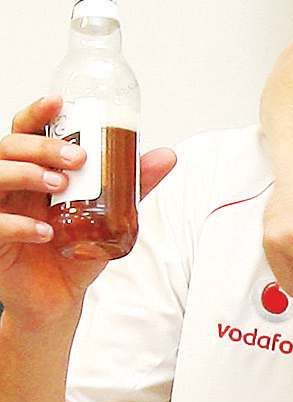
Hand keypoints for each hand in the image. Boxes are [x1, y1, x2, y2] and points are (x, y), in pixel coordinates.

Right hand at [0, 96, 174, 329]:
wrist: (59, 299)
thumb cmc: (74, 253)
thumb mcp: (109, 217)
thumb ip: (132, 187)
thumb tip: (167, 156)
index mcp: (33, 170)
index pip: (26, 131)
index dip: (38, 113)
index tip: (60, 103)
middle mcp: (10, 185)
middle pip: (9, 146)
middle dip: (42, 147)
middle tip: (78, 159)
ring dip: (27, 174)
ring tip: (59, 184)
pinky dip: (19, 225)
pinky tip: (45, 233)